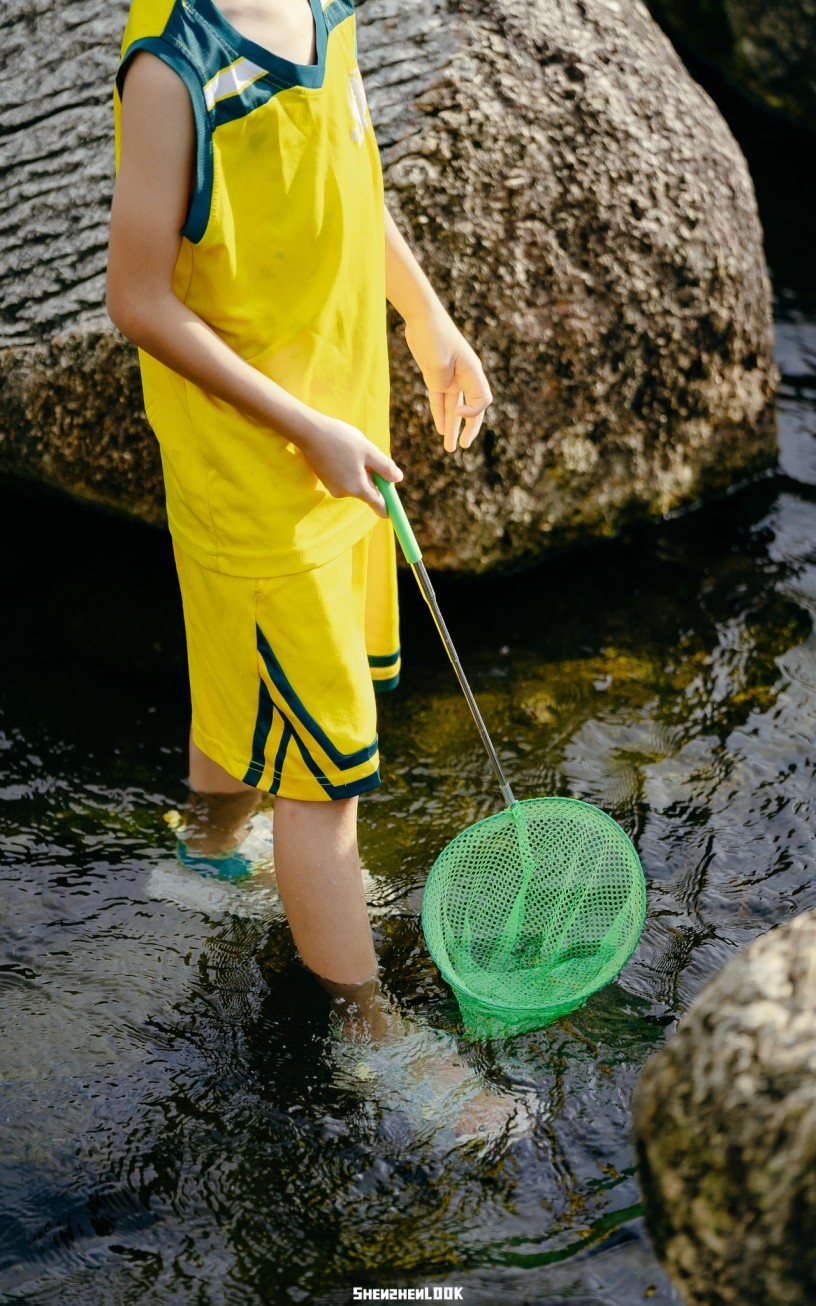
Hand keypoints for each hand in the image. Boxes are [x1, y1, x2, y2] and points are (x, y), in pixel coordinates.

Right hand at [297, 415, 402, 516]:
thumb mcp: (369, 451)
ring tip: (353, 449)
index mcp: (357, 488)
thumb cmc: (341, 439)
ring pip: (356, 481)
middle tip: (370, 453)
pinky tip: (343, 450)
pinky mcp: (325, 479)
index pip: (378, 503)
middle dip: (373, 475)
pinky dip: (349, 467)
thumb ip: (385, 467)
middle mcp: (344, 492)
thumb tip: (398, 479)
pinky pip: (345, 477)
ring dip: (360, 469)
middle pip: (367, 490)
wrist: (308, 432)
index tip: (393, 512)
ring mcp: (333, 487)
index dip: (388, 506)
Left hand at [405, 308, 492, 452]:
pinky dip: (440, 414)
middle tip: (464, 446)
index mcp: (472, 372)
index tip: (457, 413)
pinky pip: (440, 400)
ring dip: (452, 427)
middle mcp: (464, 377)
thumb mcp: (438, 361)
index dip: (473, 414)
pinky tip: (440, 429)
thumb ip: (441, 381)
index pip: (482, 401)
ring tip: (450, 448)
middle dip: (468, 429)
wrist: (421, 316)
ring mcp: (450, 377)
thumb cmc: (434, 335)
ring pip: (454, 408)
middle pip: (472, 409)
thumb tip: (443, 390)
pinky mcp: (436, 376)